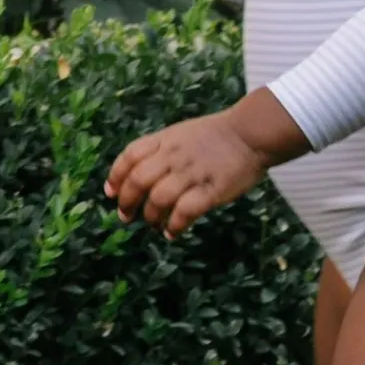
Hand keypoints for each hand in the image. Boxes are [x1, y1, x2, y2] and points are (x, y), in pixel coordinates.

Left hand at [105, 89, 309, 238]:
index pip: (129, 156)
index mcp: (167, 140)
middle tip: (127, 216)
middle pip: (138, 181)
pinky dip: (174, 226)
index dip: (115, 177)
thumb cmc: (217, 136)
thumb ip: (160, 151)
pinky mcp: (212, 189)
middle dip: (127, 203)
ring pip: (158, 199)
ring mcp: (193, 172)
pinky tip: (173, 232)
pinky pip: (185, 212)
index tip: (111, 193)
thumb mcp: (183, 133)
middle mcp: (175, 155)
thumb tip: (134, 177)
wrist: (253, 133)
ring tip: (155, 225)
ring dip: (150, 217)